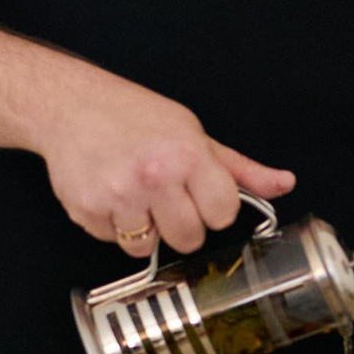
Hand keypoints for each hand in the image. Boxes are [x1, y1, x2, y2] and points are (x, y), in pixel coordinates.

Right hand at [34, 59, 293, 257]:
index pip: (223, 215)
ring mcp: (119, 195)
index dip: (213, 208)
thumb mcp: (194, 134)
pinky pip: (112, 242)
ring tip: (133, 192)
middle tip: (164, 195)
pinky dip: (111, 225)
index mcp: (188, 155)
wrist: (71, 105)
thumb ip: (239, 169)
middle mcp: (155, 176)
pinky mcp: (88, 209)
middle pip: (189, 239)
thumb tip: (283, 184)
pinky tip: (108, 193)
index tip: (198, 193)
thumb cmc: (135, 116)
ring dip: (142, 228)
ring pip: (147, 248)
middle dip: (180, 224)